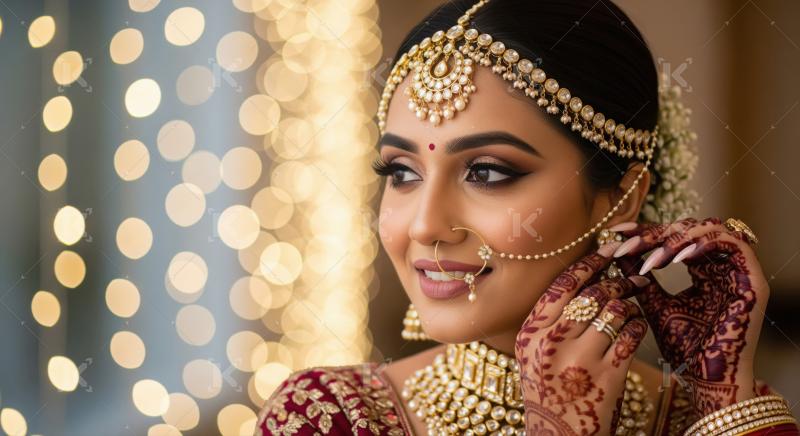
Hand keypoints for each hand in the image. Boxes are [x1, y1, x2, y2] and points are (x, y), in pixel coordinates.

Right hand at [514, 242, 649, 434]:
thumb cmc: (547, 391)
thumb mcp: (533, 353)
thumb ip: (550, 320)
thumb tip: (584, 278)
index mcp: (532, 332)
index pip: (563, 284)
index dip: (589, 262)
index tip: (609, 250)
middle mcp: (552, 342)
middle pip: (592, 294)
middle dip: (618, 281)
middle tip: (633, 278)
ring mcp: (579, 360)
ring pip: (615, 312)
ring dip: (630, 305)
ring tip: (633, 307)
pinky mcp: (606, 377)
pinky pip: (630, 336)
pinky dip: (638, 327)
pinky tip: (637, 328)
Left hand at [610, 217, 767, 415]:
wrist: (704, 377)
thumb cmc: (682, 347)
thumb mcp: (654, 304)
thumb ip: (639, 276)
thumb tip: (616, 251)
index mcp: (702, 270)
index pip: (674, 237)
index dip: (645, 230)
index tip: (616, 232)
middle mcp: (722, 266)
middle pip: (691, 228)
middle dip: (656, 233)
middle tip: (629, 245)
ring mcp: (739, 272)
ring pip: (713, 229)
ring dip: (679, 237)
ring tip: (654, 257)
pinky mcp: (752, 280)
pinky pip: (734, 245)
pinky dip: (704, 243)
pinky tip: (678, 257)